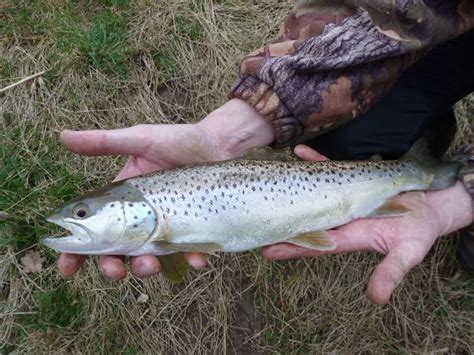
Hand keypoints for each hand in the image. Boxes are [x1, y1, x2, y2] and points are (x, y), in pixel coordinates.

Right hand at [57, 99, 273, 278]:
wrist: (220, 144)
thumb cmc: (179, 140)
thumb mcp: (141, 139)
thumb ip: (106, 142)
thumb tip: (63, 136)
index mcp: (123, 201)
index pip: (93, 229)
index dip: (76, 252)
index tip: (66, 268)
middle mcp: (142, 218)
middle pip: (118, 252)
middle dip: (111, 266)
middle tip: (114, 269)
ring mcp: (168, 227)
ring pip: (151, 258)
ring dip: (147, 268)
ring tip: (151, 264)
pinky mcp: (194, 230)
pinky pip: (191, 253)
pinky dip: (192, 259)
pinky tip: (197, 259)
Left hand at [262, 145, 472, 304]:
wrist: (432, 204)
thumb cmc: (420, 230)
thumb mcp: (408, 254)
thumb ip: (391, 272)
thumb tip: (377, 298)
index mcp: (349, 236)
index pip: (314, 244)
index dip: (292, 247)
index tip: (266, 251)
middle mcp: (340, 217)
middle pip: (304, 218)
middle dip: (281, 220)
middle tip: (255, 219)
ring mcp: (343, 197)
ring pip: (311, 191)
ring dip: (290, 185)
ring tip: (266, 179)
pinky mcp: (351, 179)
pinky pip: (328, 168)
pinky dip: (315, 160)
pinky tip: (299, 152)